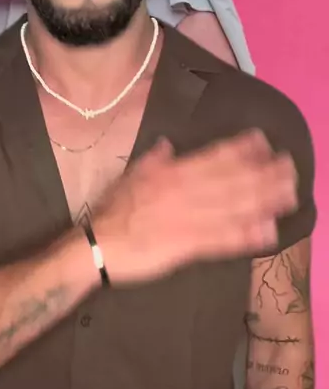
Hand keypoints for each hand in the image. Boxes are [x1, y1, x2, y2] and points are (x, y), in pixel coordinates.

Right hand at [92, 131, 297, 285]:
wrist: (99, 246)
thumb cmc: (113, 210)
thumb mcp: (130, 175)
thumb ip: (154, 159)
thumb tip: (168, 143)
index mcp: (172, 173)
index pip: (212, 157)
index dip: (240, 149)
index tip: (263, 141)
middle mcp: (185, 192)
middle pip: (231, 180)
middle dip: (263, 172)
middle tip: (289, 166)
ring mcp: (188, 219)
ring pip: (232, 207)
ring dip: (263, 199)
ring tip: (288, 194)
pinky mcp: (188, 246)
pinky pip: (222, 240)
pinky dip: (245, 235)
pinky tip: (267, 231)